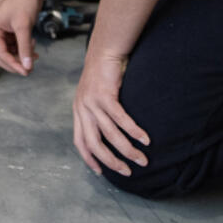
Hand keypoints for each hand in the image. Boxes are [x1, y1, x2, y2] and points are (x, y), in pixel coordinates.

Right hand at [0, 0, 42, 74]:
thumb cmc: (24, 2)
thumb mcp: (24, 26)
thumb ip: (25, 48)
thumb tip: (27, 67)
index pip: (0, 54)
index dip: (13, 64)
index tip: (26, 72)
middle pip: (2, 56)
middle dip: (16, 62)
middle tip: (29, 69)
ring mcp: (2, 32)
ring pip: (10, 53)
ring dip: (22, 55)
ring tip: (34, 53)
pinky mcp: (11, 32)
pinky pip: (15, 46)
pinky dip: (24, 49)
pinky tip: (33, 48)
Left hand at [71, 49, 149, 176]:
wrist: (104, 50)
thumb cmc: (103, 74)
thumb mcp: (93, 95)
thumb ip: (96, 113)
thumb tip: (108, 134)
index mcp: (78, 110)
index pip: (80, 141)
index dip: (89, 158)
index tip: (100, 172)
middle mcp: (82, 108)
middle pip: (94, 143)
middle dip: (111, 161)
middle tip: (127, 171)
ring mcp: (92, 102)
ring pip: (110, 134)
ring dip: (127, 149)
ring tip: (142, 159)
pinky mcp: (105, 95)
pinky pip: (120, 119)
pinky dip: (133, 131)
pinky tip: (144, 139)